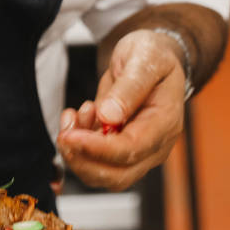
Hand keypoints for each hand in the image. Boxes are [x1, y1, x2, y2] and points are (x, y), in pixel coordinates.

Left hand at [55, 29, 185, 190]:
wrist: (151, 57)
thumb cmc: (152, 54)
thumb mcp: (143, 58)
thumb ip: (129, 87)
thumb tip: (109, 117)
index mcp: (165, 122)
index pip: (131, 150)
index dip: (99, 149)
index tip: (71, 137)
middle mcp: (154, 145)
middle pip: (118, 175)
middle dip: (84, 160)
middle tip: (64, 135)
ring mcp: (138, 150)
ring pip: (104, 174)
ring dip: (78, 154)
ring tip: (72, 117)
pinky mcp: (120, 149)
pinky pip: (96, 160)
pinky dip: (78, 145)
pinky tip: (76, 117)